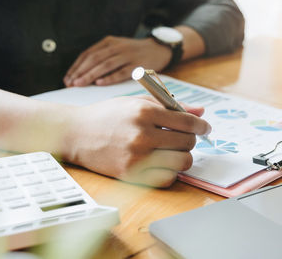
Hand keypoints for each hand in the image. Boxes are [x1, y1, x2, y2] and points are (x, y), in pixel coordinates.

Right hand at [62, 96, 210, 186]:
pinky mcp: (131, 175)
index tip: (204, 128)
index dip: (201, 126)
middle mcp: (142, 135)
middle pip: (187, 143)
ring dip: (181, 157)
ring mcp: (136, 158)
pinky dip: (170, 173)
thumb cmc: (108, 115)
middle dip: (189, 140)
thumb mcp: (138, 103)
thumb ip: (171, 107)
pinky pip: (166, 179)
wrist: (77, 133)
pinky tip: (162, 163)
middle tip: (181, 138)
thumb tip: (200, 114)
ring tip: (171, 151)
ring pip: (181, 162)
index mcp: (145, 113)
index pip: (188, 123)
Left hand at [64, 36, 171, 86]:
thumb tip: (82, 75)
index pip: (88, 54)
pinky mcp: (138, 65)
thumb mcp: (116, 49)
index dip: (76, 66)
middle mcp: (117, 47)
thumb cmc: (133, 53)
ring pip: (105, 65)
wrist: (158, 49)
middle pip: (94, 59)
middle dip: (80, 72)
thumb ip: (102, 58)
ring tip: (80, 84)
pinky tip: (100, 83)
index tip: (67, 78)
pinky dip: (110, 78)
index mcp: (109, 42)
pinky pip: (121, 72)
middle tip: (71, 83)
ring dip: (91, 75)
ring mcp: (128, 55)